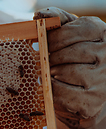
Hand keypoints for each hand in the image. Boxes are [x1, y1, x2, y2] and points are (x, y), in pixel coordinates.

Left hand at [34, 7, 105, 128]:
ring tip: (50, 74)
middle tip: (44, 62)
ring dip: (51, 74)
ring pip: (65, 72)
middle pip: (68, 53)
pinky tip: (52, 88)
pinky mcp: (92, 102)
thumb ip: (57, 23)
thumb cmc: (74, 62)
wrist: (84, 99)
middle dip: (50, 58)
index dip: (53, 38)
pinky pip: (62, 94)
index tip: (45, 44)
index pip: (74, 31)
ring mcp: (102, 80)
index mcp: (102, 34)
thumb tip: (39, 15)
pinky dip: (52, 91)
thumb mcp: (69, 39)